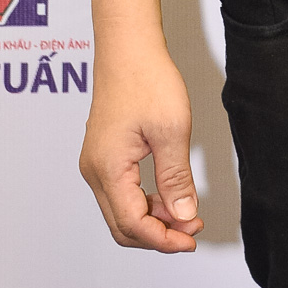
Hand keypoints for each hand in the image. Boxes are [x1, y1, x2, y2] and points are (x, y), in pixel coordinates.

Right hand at [79, 41, 203, 250]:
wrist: (128, 48)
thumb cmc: (146, 80)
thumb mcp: (172, 131)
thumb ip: (176, 178)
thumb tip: (183, 216)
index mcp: (107, 168)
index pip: (132, 224)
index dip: (164, 239)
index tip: (192, 238)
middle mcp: (94, 171)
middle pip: (122, 226)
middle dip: (158, 234)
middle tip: (192, 228)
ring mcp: (96, 163)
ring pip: (121, 211)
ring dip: (153, 219)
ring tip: (186, 211)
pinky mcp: (104, 155)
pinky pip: (121, 192)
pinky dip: (145, 201)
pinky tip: (170, 194)